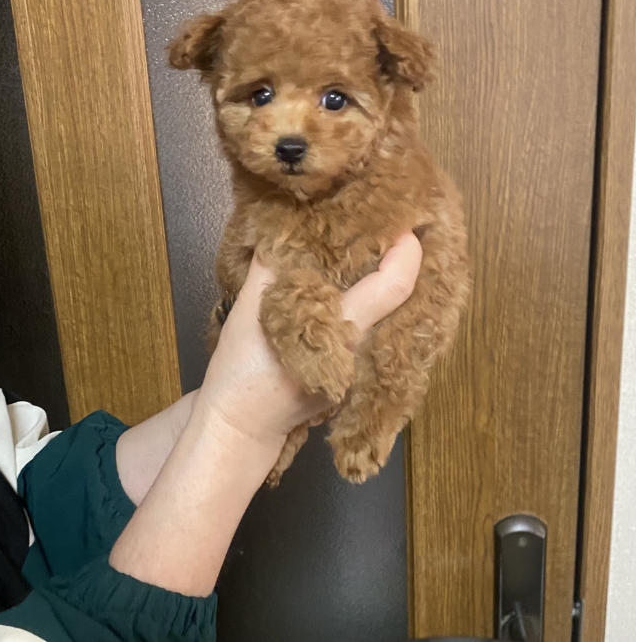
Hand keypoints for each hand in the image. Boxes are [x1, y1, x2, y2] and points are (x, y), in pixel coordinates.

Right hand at [194, 231, 422, 448]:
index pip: (394, 287)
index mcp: (343, 330)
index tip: (402, 220)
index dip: (406, 251)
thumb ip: (270, 265)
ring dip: (387, 278)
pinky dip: (371, 299)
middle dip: (402, 258)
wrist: (240, 426)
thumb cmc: (243, 371)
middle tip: (391, 223)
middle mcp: (362, 348)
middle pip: (401, 297)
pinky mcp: (351, 371)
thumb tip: (283, 222)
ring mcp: (360, 364)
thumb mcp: (249, 310)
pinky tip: (356, 280)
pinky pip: (372, 325)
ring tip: (375, 244)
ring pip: (389, 312)